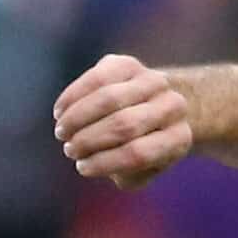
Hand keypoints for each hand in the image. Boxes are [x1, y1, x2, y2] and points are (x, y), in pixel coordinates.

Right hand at [54, 54, 199, 189]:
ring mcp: (153, 81)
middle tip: (69, 150)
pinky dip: (73, 97)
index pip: (137, 153)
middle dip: (88, 140)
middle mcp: (173, 106)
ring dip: (77, 118)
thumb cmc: (139, 149)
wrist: (154, 110)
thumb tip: (95, 161)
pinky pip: (96, 78)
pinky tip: (59, 112)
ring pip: (108, 98)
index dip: (103, 163)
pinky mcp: (130, 64)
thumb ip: (123, 173)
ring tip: (62, 132)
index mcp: (178, 138)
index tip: (81, 168)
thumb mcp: (137, 172)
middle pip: (123, 125)